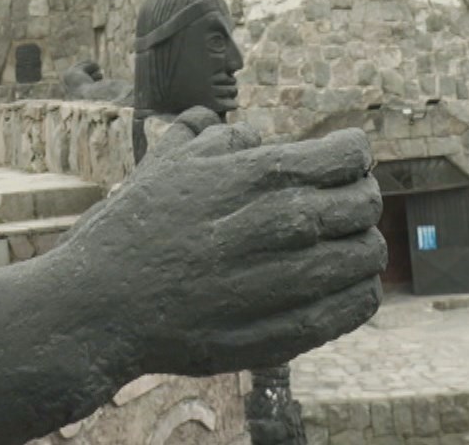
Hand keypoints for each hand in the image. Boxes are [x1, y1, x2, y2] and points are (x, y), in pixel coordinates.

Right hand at [58, 114, 383, 376]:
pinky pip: (356, 306)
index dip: (352, 155)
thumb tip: (259, 136)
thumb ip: (223, 139)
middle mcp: (283, 225)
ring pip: (368, 254)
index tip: (340, 163)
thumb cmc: (133, 228)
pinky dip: (358, 290)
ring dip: (360, 244)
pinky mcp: (288, 333)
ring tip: (338, 247)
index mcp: (260, 176)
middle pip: (366, 202)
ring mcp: (288, 283)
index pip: (351, 155)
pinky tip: (338, 285)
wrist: (100, 307)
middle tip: (340, 204)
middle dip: (360, 197)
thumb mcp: (171, 162)